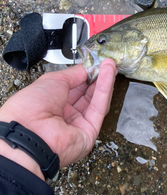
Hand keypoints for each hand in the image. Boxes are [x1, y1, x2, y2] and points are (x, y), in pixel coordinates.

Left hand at [0, 59, 116, 179]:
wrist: (28, 132)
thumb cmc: (30, 106)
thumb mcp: (53, 80)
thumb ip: (75, 74)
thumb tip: (89, 68)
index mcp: (51, 103)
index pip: (74, 86)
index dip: (86, 74)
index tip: (95, 62)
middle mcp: (64, 115)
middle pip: (87, 94)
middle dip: (97, 76)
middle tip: (107, 62)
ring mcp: (77, 124)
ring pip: (95, 100)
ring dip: (103, 81)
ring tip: (110, 65)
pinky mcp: (89, 133)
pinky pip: (98, 109)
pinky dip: (104, 91)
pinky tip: (108, 75)